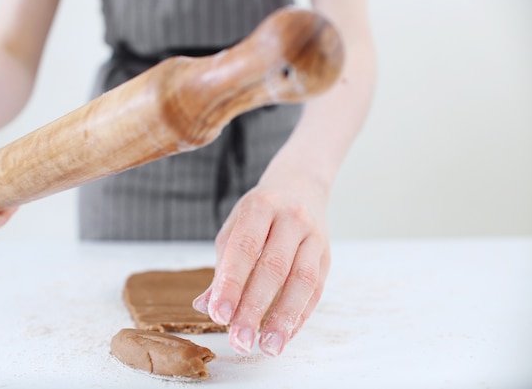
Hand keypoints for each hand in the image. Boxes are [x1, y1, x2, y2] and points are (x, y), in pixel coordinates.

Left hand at [193, 172, 330, 355]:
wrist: (301, 184)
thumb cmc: (261, 212)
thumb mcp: (235, 227)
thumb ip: (223, 266)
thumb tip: (205, 305)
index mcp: (261, 207)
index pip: (245, 248)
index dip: (231, 283)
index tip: (219, 315)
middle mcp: (291, 219)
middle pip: (274, 267)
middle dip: (255, 307)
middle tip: (239, 340)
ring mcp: (313, 237)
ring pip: (302, 281)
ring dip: (284, 318)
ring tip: (267, 347)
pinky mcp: (327, 255)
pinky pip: (317, 290)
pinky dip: (300, 315)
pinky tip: (285, 335)